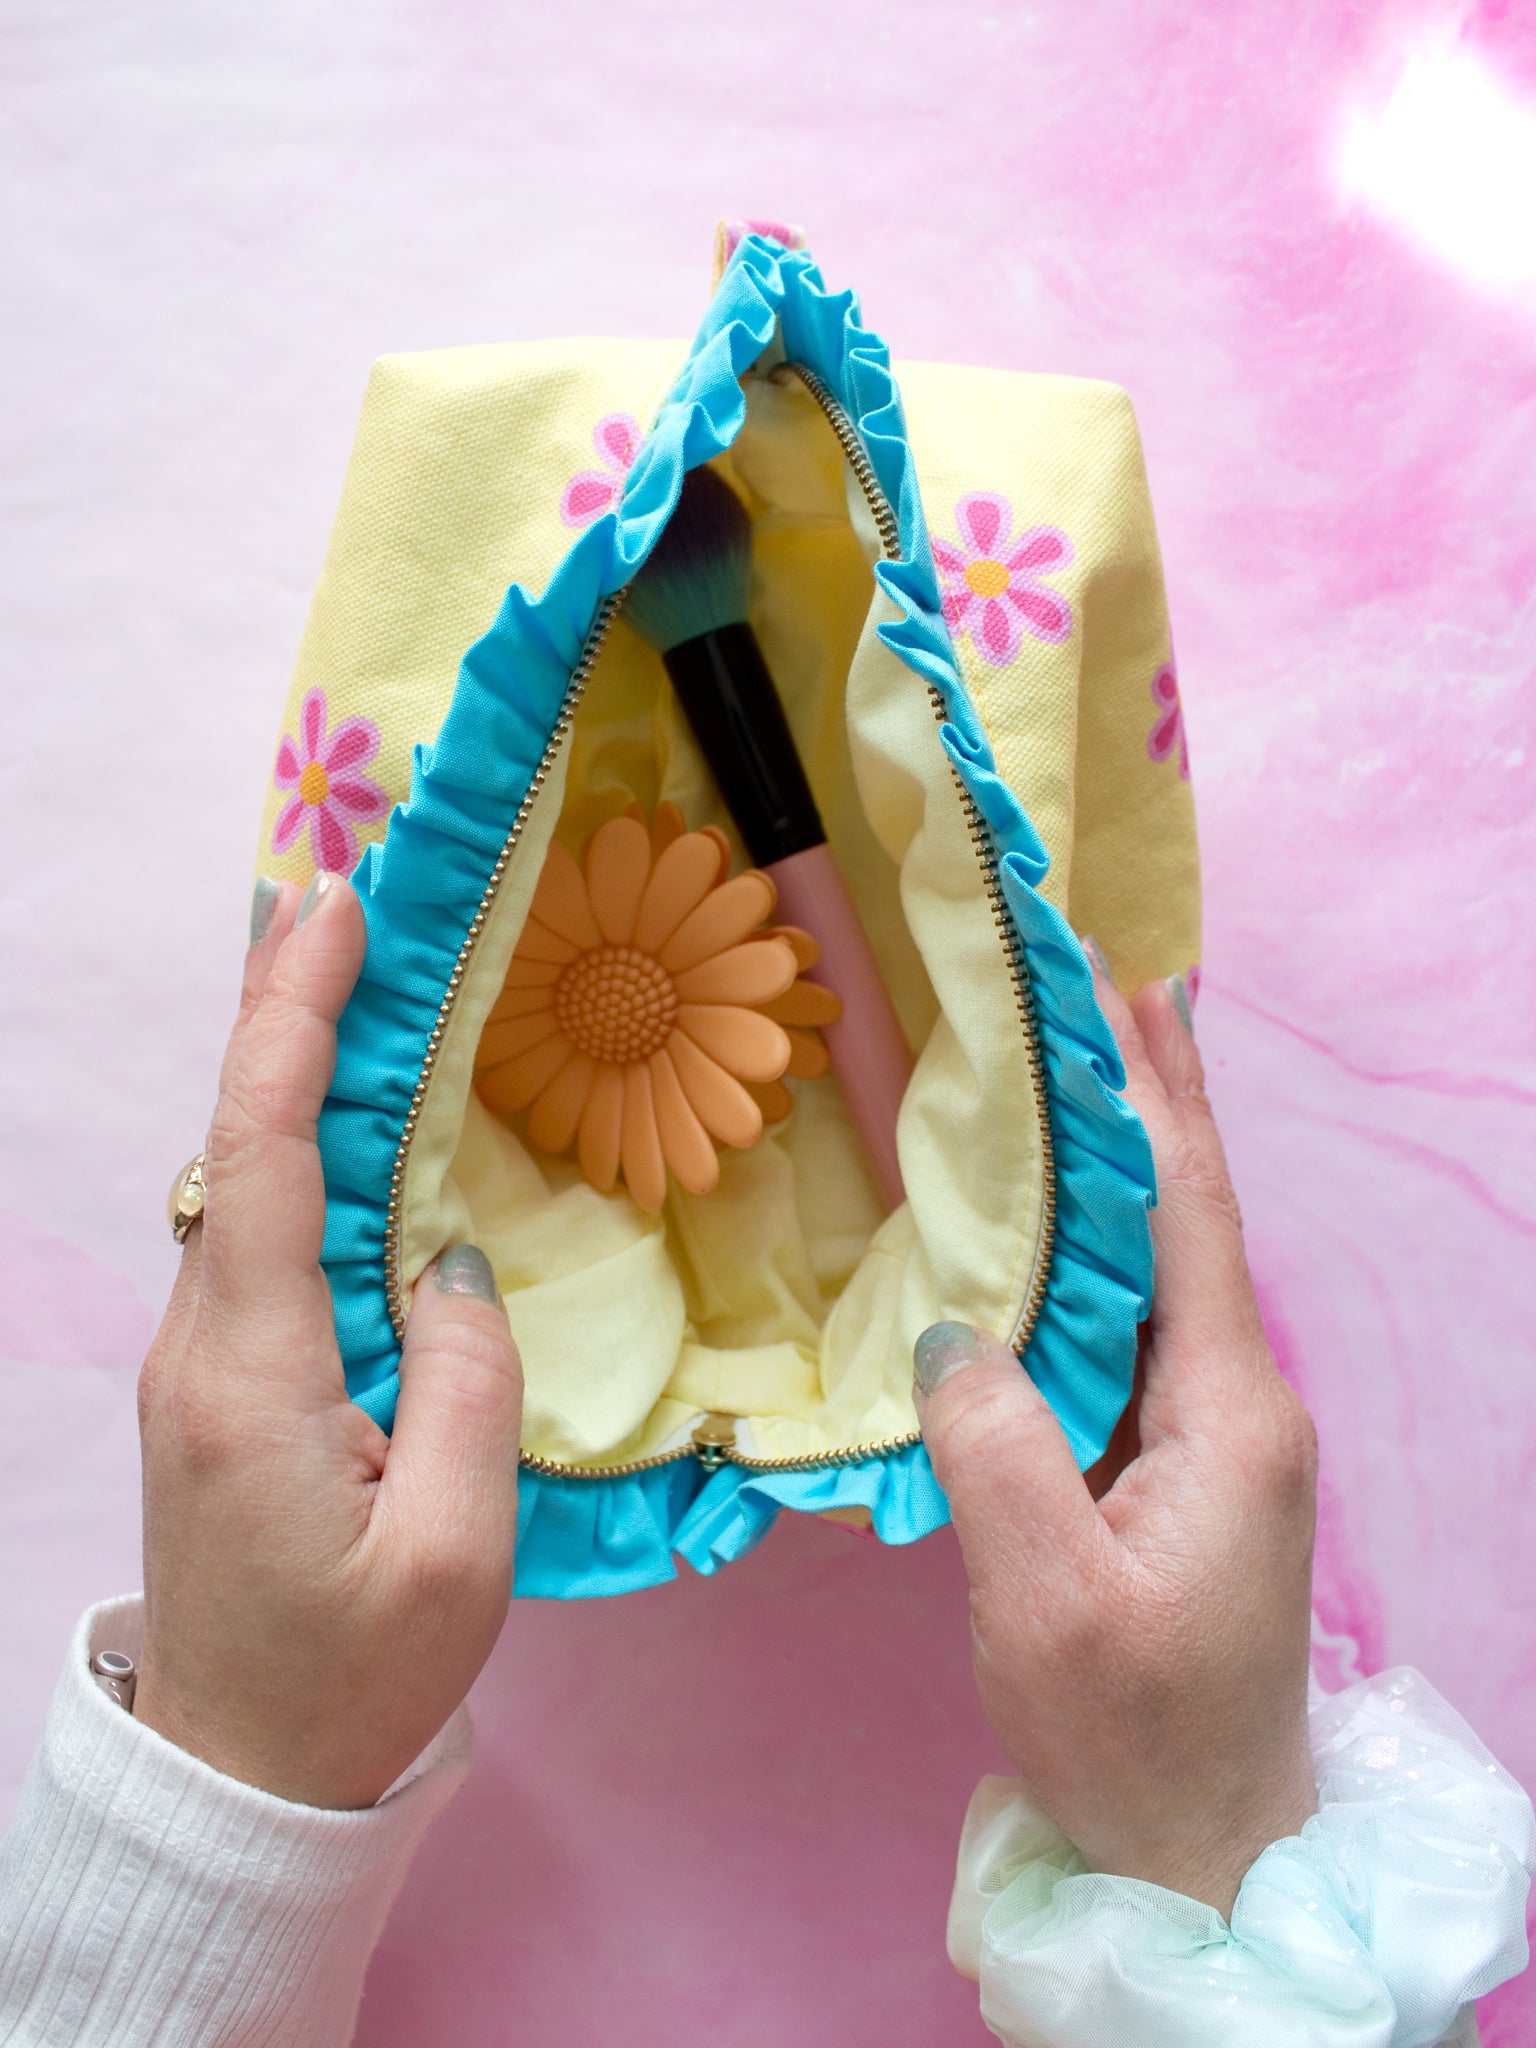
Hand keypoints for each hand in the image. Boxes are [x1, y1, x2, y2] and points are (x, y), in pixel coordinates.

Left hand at [134, 873, 522, 1809]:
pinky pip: (256, 1236)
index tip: (331, 912)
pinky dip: (296, 1148)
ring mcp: (198, 1363)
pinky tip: (342, 1117)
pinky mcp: (217, 1385)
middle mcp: (201, 1345)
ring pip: (239, 1185)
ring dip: (288, 1072)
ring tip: (352, 976)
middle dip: (281, 1010)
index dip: (293, 1022)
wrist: (239, 1776)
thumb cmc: (353, 1676)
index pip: (265, 1156)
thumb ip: (466, 1381)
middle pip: (235, 1145)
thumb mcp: (456, 1550)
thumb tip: (452, 1256)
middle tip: (336, 898)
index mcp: (253, 1373)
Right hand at [915, 963, 1317, 1916]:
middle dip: (1148, 1095)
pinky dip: (1092, 1250)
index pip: (1191, 1212)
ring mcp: (1213, 1435)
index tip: (1124, 984)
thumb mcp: (1046, 1598)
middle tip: (1100, 983)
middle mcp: (1239, 1401)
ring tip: (1071, 1067)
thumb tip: (950, 1328)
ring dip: (1117, 1164)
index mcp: (1229, 1411)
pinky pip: (1131, 1327)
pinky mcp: (1177, 1467)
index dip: (1157, 1093)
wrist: (1203, 1851)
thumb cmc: (1130, 1735)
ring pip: (1160, 1266)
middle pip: (1188, 1215)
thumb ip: (996, 1446)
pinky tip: (1048, 1225)